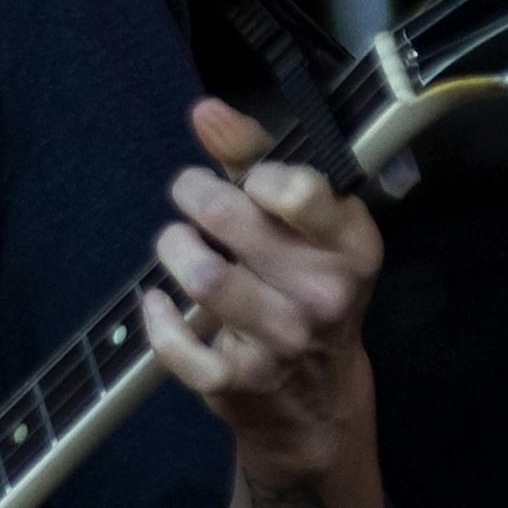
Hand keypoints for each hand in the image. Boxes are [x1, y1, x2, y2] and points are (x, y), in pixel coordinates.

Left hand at [142, 98, 383, 484]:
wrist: (314, 397)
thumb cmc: (303, 287)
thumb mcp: (298, 220)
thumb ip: (254, 157)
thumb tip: (205, 111)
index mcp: (350, 246)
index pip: (300, 190)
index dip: (256, 173)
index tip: (247, 181)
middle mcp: (325, 294)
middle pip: (231, 218)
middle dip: (195, 194)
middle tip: (189, 195)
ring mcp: (283, 341)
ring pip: (204, 275)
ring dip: (174, 247)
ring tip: (176, 243)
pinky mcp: (240, 380)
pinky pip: (177, 345)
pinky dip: (157, 318)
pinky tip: (159, 301)